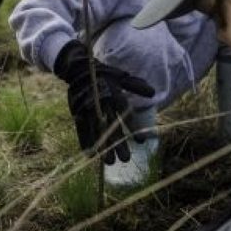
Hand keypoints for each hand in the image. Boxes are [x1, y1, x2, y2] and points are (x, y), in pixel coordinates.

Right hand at [52, 40, 155, 162]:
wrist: (79, 68)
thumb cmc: (105, 74)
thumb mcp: (121, 77)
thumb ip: (136, 86)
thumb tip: (153, 93)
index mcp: (113, 94)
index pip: (125, 114)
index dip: (133, 128)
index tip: (141, 142)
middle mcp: (101, 103)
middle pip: (110, 126)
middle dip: (118, 143)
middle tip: (125, 159)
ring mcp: (88, 109)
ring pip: (96, 131)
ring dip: (103, 147)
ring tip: (109, 162)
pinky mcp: (77, 112)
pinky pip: (81, 129)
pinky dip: (85, 141)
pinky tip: (90, 155)